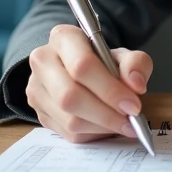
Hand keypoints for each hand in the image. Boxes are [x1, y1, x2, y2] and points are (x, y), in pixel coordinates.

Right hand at [26, 24, 153, 143]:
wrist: (81, 73)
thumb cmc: (103, 62)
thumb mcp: (123, 56)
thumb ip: (136, 64)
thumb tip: (136, 85)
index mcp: (63, 38)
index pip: (82, 65)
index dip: (110, 89)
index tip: (133, 105)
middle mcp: (42, 61)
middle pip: (70, 96)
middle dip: (106, 113)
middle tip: (131, 119)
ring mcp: (36, 89)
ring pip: (69, 119)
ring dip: (102, 126)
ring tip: (123, 124)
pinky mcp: (39, 113)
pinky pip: (67, 133)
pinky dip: (93, 133)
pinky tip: (106, 126)